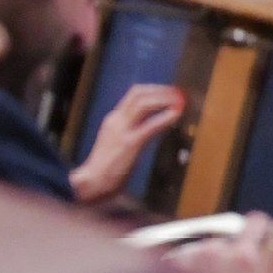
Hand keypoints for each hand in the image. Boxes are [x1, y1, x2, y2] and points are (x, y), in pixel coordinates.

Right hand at [71, 82, 184, 202]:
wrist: (92, 182)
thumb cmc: (107, 166)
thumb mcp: (119, 142)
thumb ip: (132, 130)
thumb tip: (152, 124)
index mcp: (114, 119)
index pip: (134, 95)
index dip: (154, 90)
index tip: (170, 92)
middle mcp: (116, 120)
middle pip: (138, 93)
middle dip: (160, 90)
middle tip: (178, 93)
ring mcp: (122, 130)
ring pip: (143, 103)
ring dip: (163, 99)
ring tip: (179, 101)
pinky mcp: (130, 144)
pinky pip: (150, 125)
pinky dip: (164, 118)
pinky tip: (176, 115)